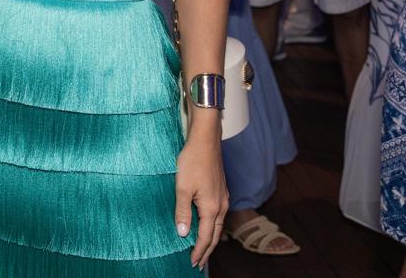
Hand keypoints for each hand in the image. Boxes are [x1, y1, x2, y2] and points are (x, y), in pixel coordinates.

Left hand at [174, 128, 228, 269]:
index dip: (199, 251)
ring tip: (201, 249)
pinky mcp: (220, 191)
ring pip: (217, 225)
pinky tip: (204, 226)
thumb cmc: (193, 162)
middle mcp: (221, 206)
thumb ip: (182, 211)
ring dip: (209, 239)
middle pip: (215, 235)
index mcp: (212, 208)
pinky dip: (211, 226)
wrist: (205, 141)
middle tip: (198, 263)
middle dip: (206, 250)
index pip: (206, 238)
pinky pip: (217, 215)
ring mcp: (223, 198)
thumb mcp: (182, 188)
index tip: (192, 263)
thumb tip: (183, 233)